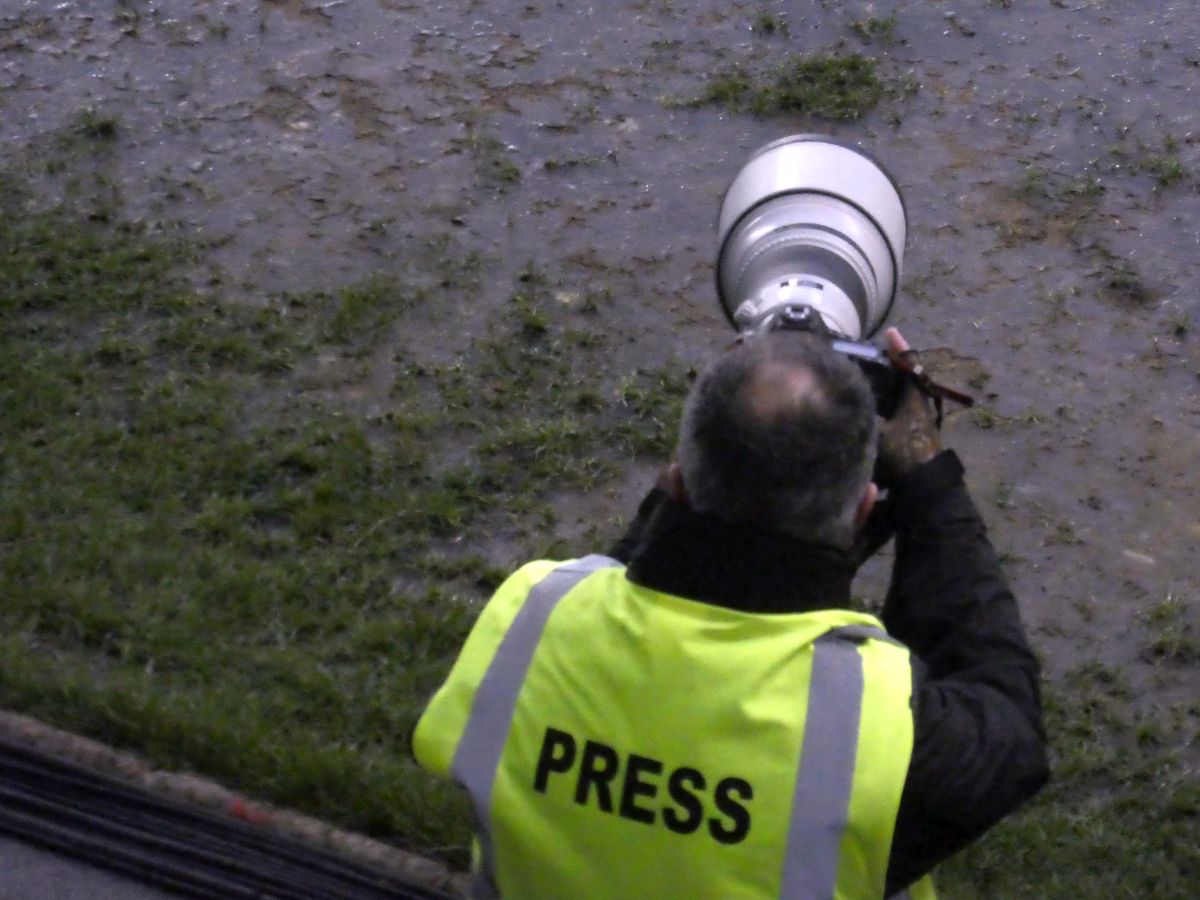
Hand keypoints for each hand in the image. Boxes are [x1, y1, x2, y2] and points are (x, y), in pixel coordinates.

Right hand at [876, 328, 942, 484]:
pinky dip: (885, 404)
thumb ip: (861, 416)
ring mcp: (917, 423)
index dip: (899, 348)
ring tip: (865, 379)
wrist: (926, 489)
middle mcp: (919, 407)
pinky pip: (897, 410)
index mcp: (914, 399)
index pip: (909, 365)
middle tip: (870, 357)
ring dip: (887, 387)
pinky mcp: (912, 437)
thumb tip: (841, 401)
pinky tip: (868, 408)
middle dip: (889, 367)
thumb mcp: (877, 433)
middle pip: (905, 379)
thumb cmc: (905, 455)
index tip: (889, 332)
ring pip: (901, 396)